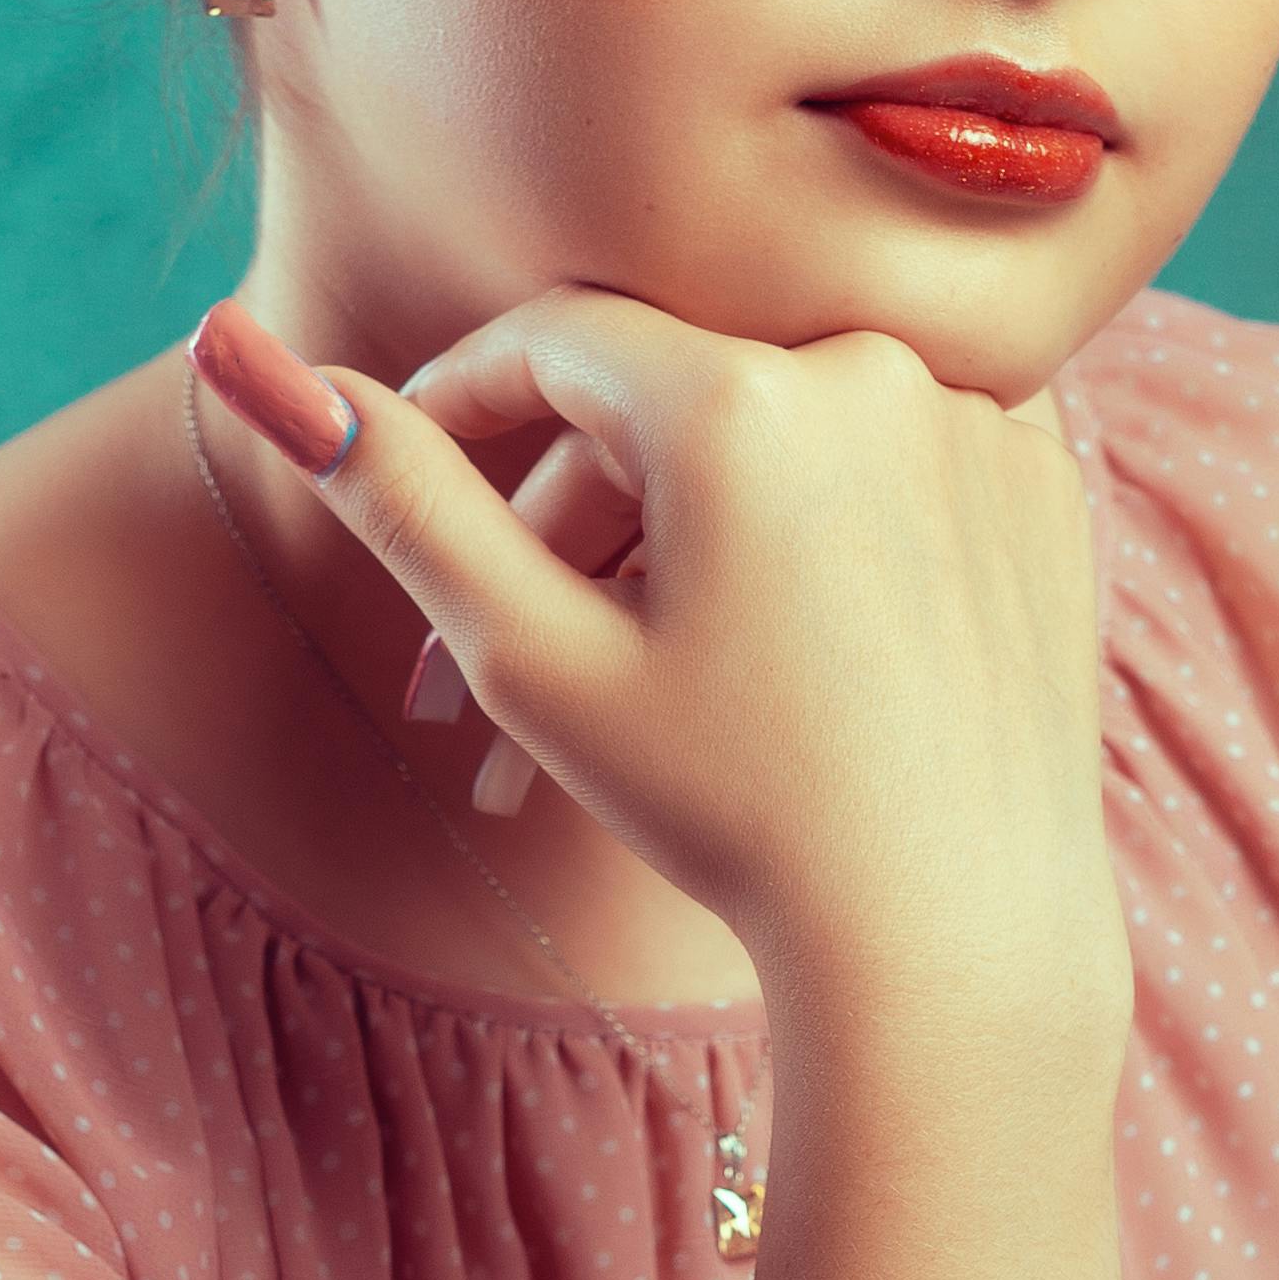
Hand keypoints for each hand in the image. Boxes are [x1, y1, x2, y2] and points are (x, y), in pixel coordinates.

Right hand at [197, 285, 1126, 1062]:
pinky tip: (770, 657)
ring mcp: (982, 418)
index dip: (465, 408)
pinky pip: (887, 466)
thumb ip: (396, 493)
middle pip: (670, 400)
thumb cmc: (733, 810)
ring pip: (779, 438)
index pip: (557, 341)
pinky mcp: (1044, 483)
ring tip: (622, 697)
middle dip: (566, 523)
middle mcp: (876, 366)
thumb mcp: (533, 656)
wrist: (951, 938)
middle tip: (487, 674)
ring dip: (683, 541)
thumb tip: (233, 351)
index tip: (412, 480)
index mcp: (742, 390)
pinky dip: (814, 535)